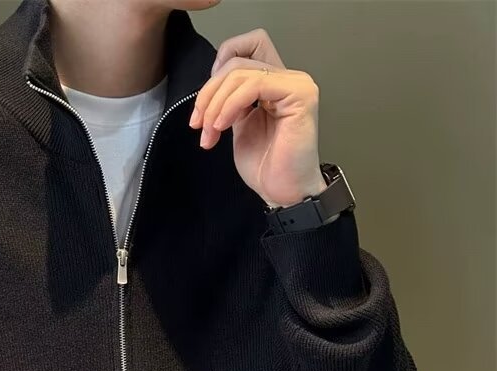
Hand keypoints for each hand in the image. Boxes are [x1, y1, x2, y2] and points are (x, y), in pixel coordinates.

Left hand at [188, 28, 326, 207]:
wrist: (282, 191)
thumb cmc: (264, 165)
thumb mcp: (238, 126)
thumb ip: (229, 102)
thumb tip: (210, 88)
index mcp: (272, 83)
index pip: (242, 51)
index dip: (216, 70)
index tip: (202, 107)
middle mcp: (287, 78)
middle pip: (236, 63)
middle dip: (209, 94)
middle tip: (199, 125)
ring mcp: (295, 83)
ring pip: (241, 73)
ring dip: (215, 105)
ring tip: (210, 133)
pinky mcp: (299, 93)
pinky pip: (254, 85)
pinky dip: (230, 105)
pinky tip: (222, 126)